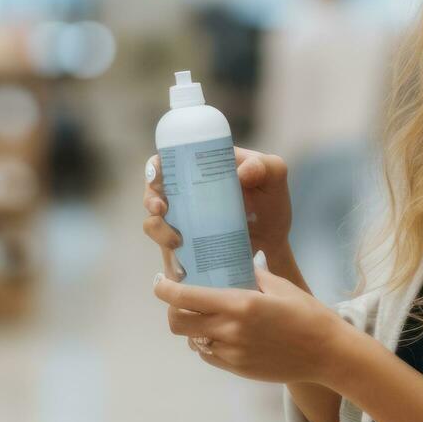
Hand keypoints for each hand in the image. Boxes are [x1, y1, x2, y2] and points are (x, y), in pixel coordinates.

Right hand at [140, 147, 296, 280]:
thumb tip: (241, 173)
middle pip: (152, 191)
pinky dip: (167, 255)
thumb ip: (265, 166)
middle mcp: (183, 195)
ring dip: (156, 229)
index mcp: (197, 169)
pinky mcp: (183, 247)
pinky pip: (165, 251)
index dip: (154, 167)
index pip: (167, 161)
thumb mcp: (274, 177)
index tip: (157, 176)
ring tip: (176, 241)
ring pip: (153, 223)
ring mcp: (181, 222)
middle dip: (148, 199)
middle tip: (160, 209)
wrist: (273, 244)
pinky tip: (180, 260)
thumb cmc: (271, 203)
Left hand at [153, 251, 352, 384]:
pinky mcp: (237, 369)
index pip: (185, 297)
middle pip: (177, 323)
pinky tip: (223, 334)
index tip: (160, 282)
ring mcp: (231, 353)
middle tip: (182, 301)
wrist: (327, 353)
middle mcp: (229, 330)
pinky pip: (209, 355)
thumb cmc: (307, 313)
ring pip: (192, 341)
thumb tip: (237, 265)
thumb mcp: (279, 286)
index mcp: (238, 304)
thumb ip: (252, 275)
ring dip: (193, 328)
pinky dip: (207, 344)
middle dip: (173, 310)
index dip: (164, 289)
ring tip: (207, 317)